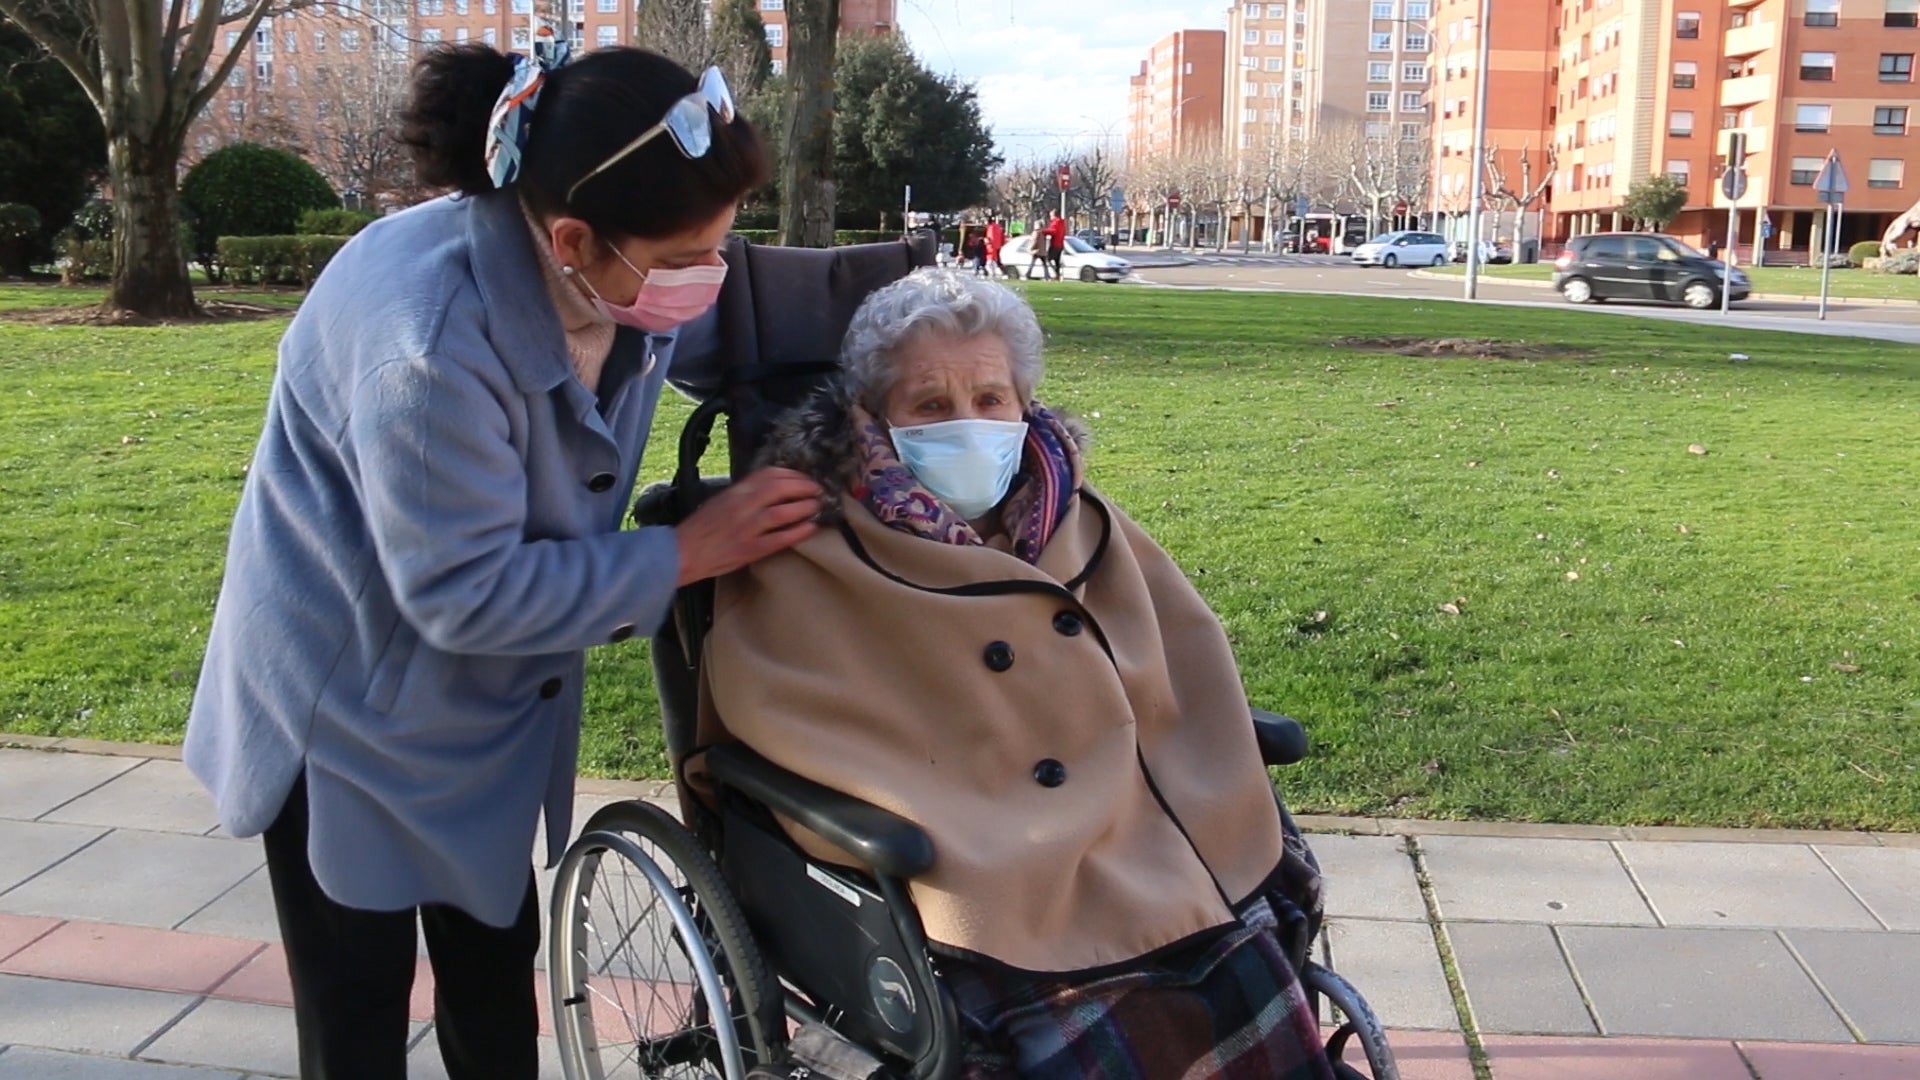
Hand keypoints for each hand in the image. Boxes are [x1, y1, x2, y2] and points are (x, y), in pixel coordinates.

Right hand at [674, 468, 822, 584]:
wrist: (683, 552)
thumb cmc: (702, 527)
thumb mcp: (722, 500)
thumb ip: (745, 493)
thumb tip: (773, 488)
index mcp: (735, 492)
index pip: (769, 475)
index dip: (792, 474)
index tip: (804, 478)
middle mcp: (742, 506)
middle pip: (779, 489)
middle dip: (804, 487)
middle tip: (818, 490)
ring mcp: (747, 528)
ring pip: (782, 513)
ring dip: (804, 507)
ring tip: (818, 506)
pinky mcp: (750, 550)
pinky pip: (780, 539)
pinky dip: (798, 532)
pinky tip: (811, 527)